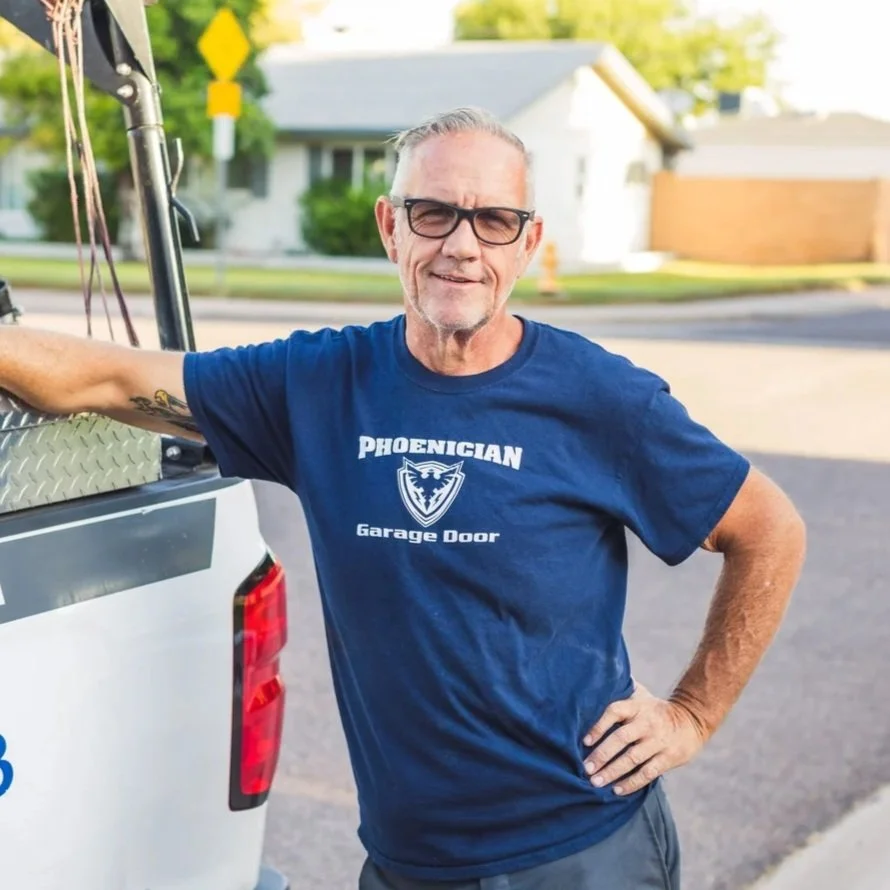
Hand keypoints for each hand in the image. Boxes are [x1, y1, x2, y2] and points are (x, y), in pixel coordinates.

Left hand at [581, 681, 705, 795]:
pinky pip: (647, 773)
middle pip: (620, 738)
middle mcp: (646, 723)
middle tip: (586, 768)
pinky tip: (617, 790)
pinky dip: (631, 783)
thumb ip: (621, 692)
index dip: (598, 725)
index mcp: (637, 706)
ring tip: (596, 782)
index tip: (585, 741)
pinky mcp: (668, 758)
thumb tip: (594, 685)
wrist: (692, 719)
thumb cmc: (655, 710)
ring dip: (612, 771)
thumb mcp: (641, 697)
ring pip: (632, 759)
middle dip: (601, 755)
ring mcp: (658, 741)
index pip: (614, 711)